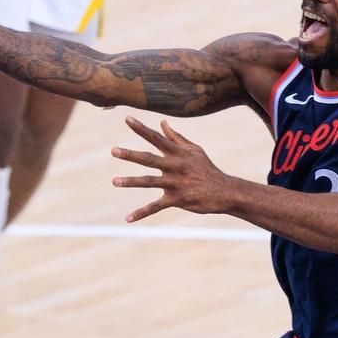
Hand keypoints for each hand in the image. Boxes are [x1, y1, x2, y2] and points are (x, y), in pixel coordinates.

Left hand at [112, 117, 230, 221]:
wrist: (224, 191)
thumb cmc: (207, 169)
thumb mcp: (195, 150)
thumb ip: (177, 137)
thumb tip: (162, 123)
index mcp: (178, 153)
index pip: (157, 138)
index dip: (141, 128)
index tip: (127, 119)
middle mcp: (175, 166)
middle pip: (149, 159)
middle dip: (131, 155)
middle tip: (113, 150)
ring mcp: (176, 183)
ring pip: (150, 181)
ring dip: (131, 181)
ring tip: (114, 181)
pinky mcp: (177, 199)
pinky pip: (156, 207)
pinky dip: (142, 212)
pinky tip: (128, 218)